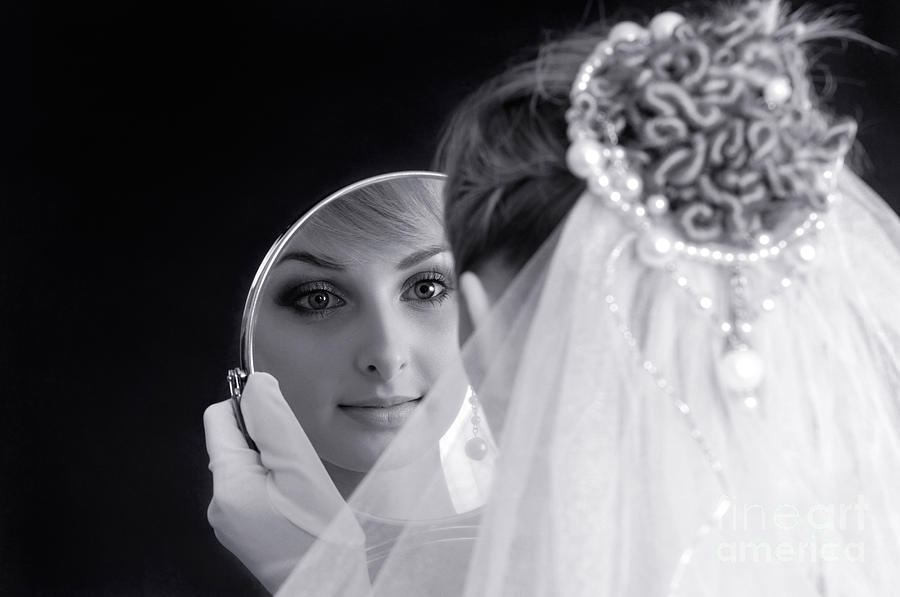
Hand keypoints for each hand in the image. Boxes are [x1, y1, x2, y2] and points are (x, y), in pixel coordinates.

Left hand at [203, 372, 364, 592]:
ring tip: (301, 489)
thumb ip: (274, 422)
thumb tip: (255, 384)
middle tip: (299, 465)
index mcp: (227, 483)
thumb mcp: (301, 469)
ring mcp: (229, 521)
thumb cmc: (319, 537)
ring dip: (275, 466)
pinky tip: (297, 504)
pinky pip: (254, 491)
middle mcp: (218, 503)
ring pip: (248, 466)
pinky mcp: (244, 532)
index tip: (280, 423)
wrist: (329, 588)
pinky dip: (276, 487)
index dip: (251, 408)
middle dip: (268, 442)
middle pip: (235, 441)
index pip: (220, 416)